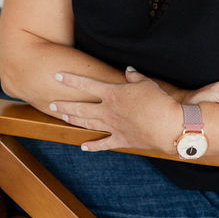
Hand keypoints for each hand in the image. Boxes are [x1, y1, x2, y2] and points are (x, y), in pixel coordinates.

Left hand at [49, 67, 181, 151]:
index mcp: (113, 94)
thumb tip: (128, 70)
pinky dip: (93, 146)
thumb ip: (134, 76)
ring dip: (74, 120)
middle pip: (81, 107)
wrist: (167, 126)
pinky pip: (103, 144)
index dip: (71, 79)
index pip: (87, 84)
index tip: (57, 75)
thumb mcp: (146, 83)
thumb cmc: (158, 101)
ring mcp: (113, 127)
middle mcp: (108, 110)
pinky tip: (83, 147)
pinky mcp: (121, 140)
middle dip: (64, 105)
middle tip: (51, 104)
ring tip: (62, 117)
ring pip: (88, 124)